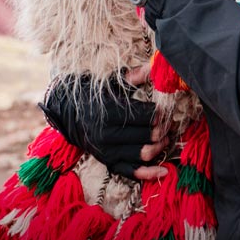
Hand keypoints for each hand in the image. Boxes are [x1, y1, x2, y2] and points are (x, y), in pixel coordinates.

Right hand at [40, 68, 168, 180]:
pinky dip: (149, 173)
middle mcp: (107, 134)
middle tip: (169, 123)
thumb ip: (134, 77)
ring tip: (166, 137)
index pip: (145, 115)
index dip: (160, 113)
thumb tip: (154, 66)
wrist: (70, 116)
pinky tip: (163, 170)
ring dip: (160, 146)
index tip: (164, 109)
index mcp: (109, 112)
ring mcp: (107, 152)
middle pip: (147, 135)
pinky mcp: (108, 163)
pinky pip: (131, 172)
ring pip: (143, 153)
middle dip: (163, 129)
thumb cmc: (94, 97)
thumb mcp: (111, 84)